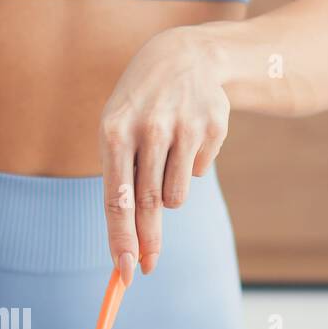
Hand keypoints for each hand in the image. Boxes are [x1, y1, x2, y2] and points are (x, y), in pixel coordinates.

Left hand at [99, 27, 229, 282]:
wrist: (184, 57)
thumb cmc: (139, 109)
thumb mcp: (118, 134)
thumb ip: (121, 186)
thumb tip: (130, 247)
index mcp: (115, 131)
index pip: (118, 198)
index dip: (121, 239)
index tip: (125, 271)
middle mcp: (149, 129)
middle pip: (149, 204)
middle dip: (147, 242)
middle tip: (146, 268)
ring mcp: (184, 127)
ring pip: (176, 196)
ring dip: (169, 195)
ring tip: (164, 163)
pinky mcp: (212, 127)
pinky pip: (199, 174)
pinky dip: (191, 168)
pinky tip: (186, 140)